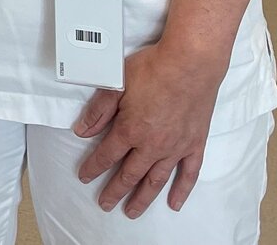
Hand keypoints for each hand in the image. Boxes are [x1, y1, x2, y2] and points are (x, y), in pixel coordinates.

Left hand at [73, 41, 226, 217]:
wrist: (190, 64)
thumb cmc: (152, 69)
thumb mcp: (116, 84)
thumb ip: (99, 111)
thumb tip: (82, 131)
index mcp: (130, 130)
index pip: (106, 155)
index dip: (93, 167)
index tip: (84, 177)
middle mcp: (152, 145)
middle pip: (129, 174)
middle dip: (115, 191)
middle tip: (105, 204)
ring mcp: (176, 148)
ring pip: (156, 180)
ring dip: (143, 198)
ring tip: (132, 212)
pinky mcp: (195, 145)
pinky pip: (188, 174)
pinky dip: (181, 190)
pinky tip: (174, 204)